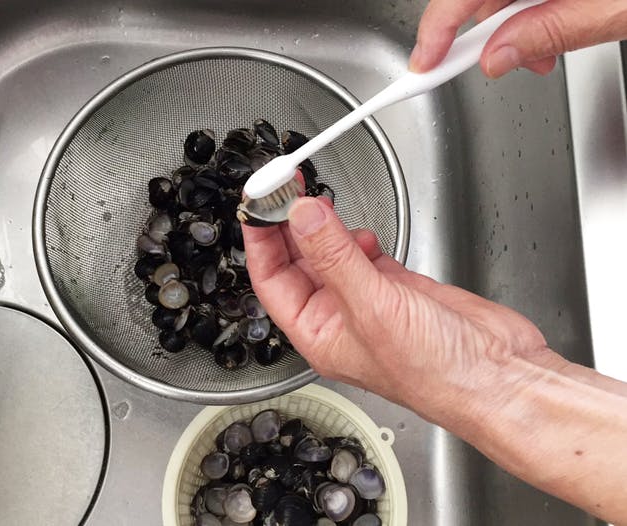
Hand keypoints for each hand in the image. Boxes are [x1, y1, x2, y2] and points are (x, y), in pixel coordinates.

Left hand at [242, 197, 547, 415]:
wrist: (498, 377)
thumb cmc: (435, 371)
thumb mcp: (372, 307)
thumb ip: (334, 256)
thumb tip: (302, 216)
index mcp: (318, 332)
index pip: (271, 280)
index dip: (261, 240)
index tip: (258, 203)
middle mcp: (339, 317)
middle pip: (298, 262)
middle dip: (289, 226)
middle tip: (285, 188)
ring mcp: (370, 300)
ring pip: (331, 255)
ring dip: (324, 229)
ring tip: (321, 202)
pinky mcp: (399, 287)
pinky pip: (364, 256)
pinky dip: (358, 238)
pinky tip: (360, 231)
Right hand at [409, 0, 626, 77]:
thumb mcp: (620, 8)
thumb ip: (553, 29)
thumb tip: (498, 57)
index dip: (437, 31)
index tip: (424, 65)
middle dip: (481, 32)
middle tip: (492, 67)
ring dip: (511, 22)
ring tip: (540, 52)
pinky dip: (533, 6)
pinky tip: (553, 23)